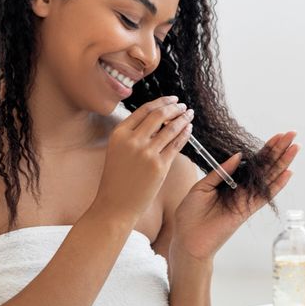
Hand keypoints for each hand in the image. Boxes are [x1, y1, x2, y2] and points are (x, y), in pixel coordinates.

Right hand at [93, 96, 194, 220]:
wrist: (115, 206)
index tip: (173, 99)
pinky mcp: (159, 166)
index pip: (144, 110)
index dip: (162, 102)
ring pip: (171, 128)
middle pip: (159, 115)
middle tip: (183, 106)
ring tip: (189, 114)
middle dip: (174, 108)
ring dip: (183, 118)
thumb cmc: (117, 180)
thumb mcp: (118, 151)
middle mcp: (132, 140)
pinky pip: (176, 145)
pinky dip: (185, 134)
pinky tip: (189, 129)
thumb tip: (158, 119)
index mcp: (119, 134)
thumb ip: (134, 134)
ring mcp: (146, 153)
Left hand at [170, 131, 299, 261]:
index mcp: (231, 182)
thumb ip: (220, 171)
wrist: (186, 239)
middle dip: (279, 150)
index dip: (266, 149)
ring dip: (283, 163)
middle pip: (265, 167)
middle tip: (292, 134)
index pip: (253, 162)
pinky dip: (276, 185)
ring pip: (269, 178)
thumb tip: (239, 156)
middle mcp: (242, 190)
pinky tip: (288, 173)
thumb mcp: (202, 186)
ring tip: (295, 147)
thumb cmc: (190, 214)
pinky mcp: (246, 211)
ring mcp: (246, 200)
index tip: (278, 135)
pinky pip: (264, 196)